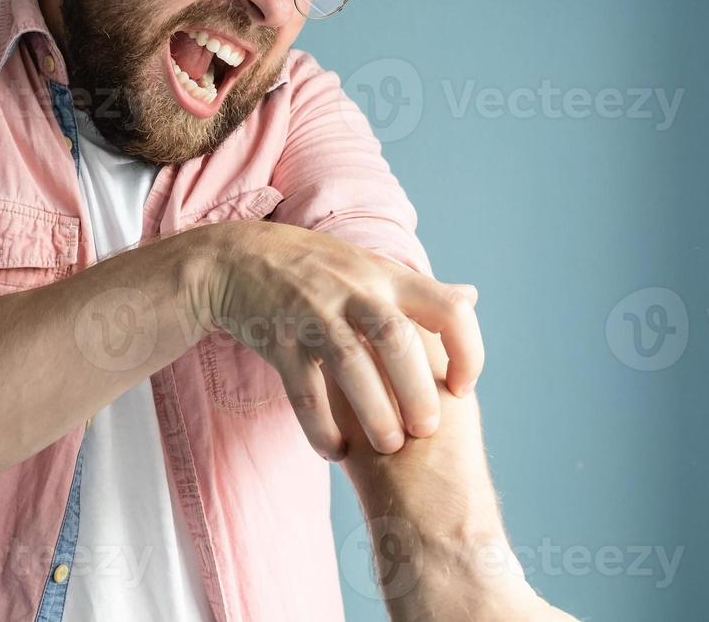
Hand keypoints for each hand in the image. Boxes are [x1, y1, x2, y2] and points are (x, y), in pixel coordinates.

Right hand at [192, 219, 483, 459]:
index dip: (466, 352)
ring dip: (374, 412)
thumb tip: (473, 297)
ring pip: (350, 365)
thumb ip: (419, 287)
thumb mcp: (370, 265)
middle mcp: (354, 290)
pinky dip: (321, 426)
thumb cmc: (315, 267)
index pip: (446, 310)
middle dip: (416, 392)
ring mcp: (313, 313)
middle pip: (397, 340)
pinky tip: (334, 450)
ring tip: (388, 446)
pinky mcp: (278, 338)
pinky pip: (303, 389)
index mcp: (386, 276)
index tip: (462, 389)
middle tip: (425, 431)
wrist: (235, 257)